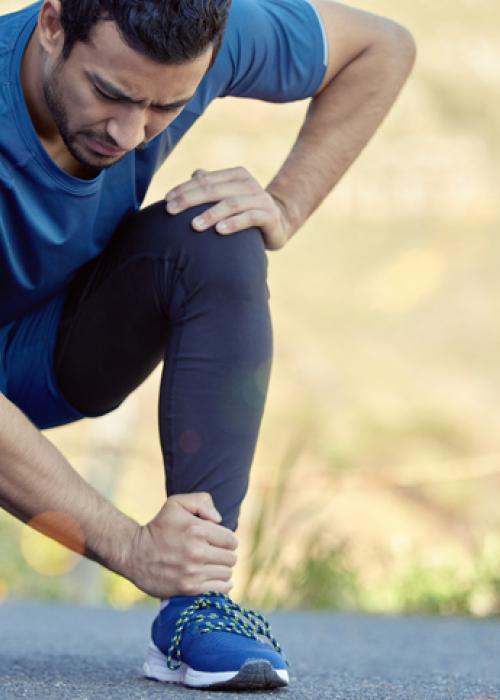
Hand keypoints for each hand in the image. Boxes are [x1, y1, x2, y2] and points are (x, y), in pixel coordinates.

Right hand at [123, 493, 237, 598]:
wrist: (133, 553)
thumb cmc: (158, 527)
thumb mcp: (176, 504)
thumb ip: (202, 502)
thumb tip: (219, 520)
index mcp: (197, 529)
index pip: (231, 540)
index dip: (226, 540)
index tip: (216, 541)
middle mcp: (197, 551)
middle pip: (231, 558)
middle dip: (224, 554)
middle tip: (213, 553)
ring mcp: (193, 572)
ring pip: (226, 574)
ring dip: (221, 570)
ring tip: (210, 566)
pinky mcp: (188, 588)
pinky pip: (219, 589)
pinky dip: (220, 585)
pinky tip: (212, 579)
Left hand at [165, 167, 290, 250]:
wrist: (278, 223)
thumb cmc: (245, 211)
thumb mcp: (228, 197)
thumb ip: (212, 185)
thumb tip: (194, 174)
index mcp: (236, 175)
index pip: (205, 180)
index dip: (184, 189)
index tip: (166, 201)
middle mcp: (248, 183)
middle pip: (214, 189)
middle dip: (190, 199)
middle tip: (171, 211)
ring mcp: (260, 199)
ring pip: (231, 203)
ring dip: (211, 214)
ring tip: (194, 226)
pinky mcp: (269, 215)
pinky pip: (250, 218)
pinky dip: (234, 223)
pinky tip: (220, 231)